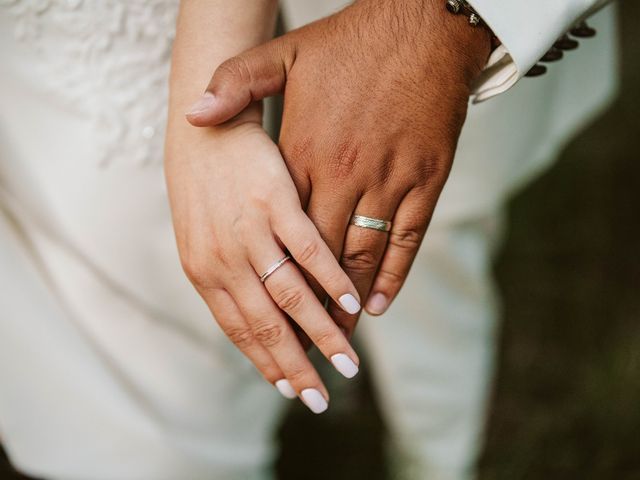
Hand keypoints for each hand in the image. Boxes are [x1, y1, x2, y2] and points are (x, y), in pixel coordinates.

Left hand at [165, 104, 361, 412]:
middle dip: (297, 365)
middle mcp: (224, 256)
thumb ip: (222, 266)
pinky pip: (309, 250)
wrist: (205, 116)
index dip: (266, 361)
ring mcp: (251, 228)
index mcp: (204, 269)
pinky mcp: (277, 198)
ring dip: (322, 332)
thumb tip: (248, 304)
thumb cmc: (208, 172)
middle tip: (320, 398)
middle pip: (268, 323)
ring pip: (292, 295)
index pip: (239, 328)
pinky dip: (332, 279)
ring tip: (346, 362)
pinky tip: (352, 301)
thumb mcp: (202, 230)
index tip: (290, 388)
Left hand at [187, 0, 491, 334]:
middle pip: (316, 260)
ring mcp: (387, 180)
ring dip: (346, 305)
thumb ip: (235, 84)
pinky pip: (406, 241)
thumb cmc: (351, 43)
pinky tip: (378, 304)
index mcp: (302, 153)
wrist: (423, 26)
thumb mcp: (284, 53)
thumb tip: (191, 115)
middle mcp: (343, 175)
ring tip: (335, 340)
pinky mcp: (424, 180)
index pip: (278, 233)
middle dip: (305, 310)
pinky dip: (391, 277)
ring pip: (360, 258)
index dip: (270, 278)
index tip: (260, 314)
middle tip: (296, 349)